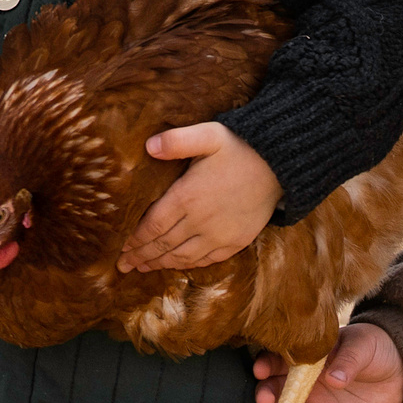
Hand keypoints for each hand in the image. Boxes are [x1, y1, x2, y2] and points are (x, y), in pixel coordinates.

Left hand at [118, 123, 281, 271]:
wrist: (281, 165)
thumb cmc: (241, 146)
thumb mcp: (209, 134)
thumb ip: (177, 140)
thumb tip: (149, 146)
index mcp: (188, 196)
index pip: (153, 225)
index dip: (135, 239)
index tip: (120, 247)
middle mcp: (201, 221)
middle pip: (163, 245)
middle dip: (141, 256)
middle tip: (123, 265)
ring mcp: (220, 234)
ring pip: (183, 257)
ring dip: (161, 263)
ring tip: (144, 268)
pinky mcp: (236, 241)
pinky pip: (207, 260)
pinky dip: (187, 265)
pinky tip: (178, 264)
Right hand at [254, 323, 402, 402]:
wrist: (398, 371)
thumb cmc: (373, 349)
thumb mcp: (362, 346)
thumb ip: (348, 360)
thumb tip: (334, 379)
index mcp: (307, 358)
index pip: (279, 360)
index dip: (267, 364)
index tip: (260, 370)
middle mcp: (304, 383)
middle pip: (277, 390)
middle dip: (267, 394)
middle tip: (264, 400)